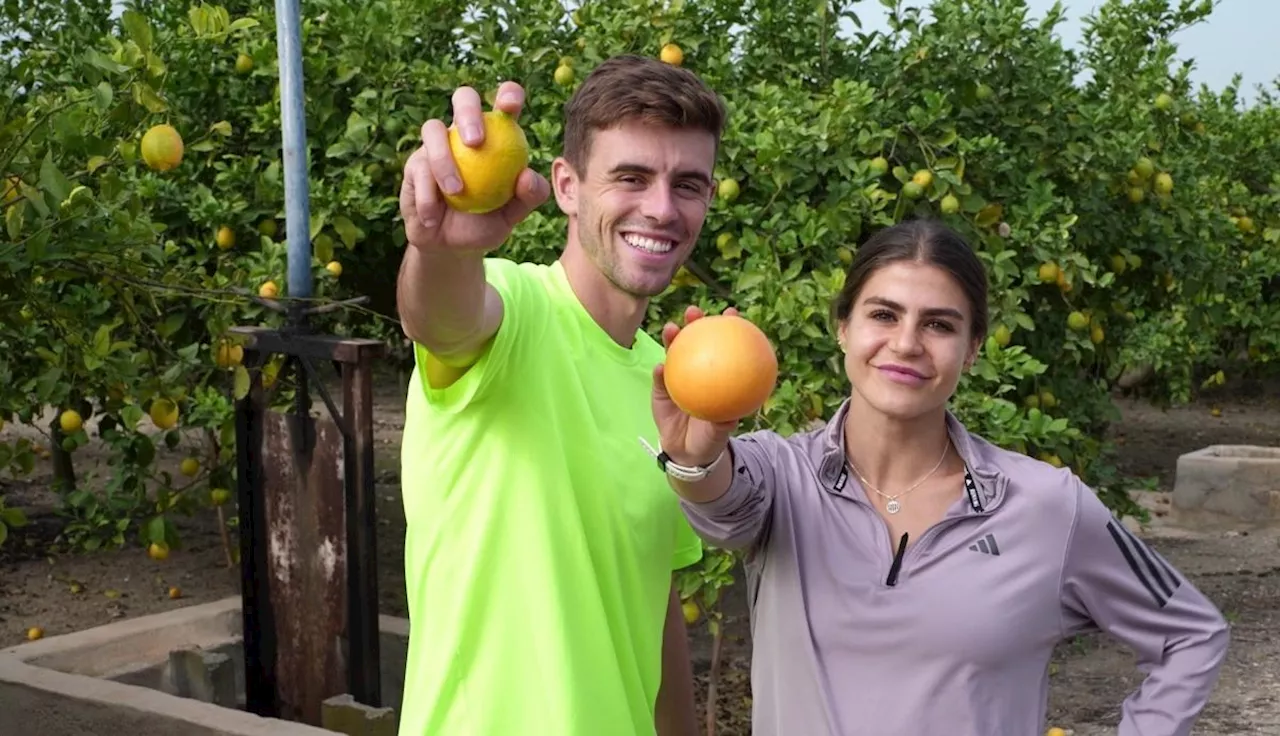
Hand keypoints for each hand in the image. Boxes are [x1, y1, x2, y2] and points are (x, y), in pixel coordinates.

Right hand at [399, 81, 549, 253]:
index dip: (509, 94)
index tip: (510, 105)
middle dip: (468, 111)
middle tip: (476, 141)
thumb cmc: (485, 224)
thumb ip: (529, 196)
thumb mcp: (512, 215)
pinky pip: (418, 169)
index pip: (504, 105)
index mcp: (496, 135)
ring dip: (444, 160)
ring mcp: (436, 145)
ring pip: (433, 130)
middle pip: (463, 98)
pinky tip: (433, 216)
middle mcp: (463, 133)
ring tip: (456, 192)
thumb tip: (528, 175)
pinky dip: (428, 195)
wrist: (450, 246)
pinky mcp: (414, 164)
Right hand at [652, 305, 741, 467]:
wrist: (687, 452)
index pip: (723, 345)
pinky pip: (659, 379)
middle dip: (694, 322)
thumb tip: (735, 413)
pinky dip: (659, 372)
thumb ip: (725, 422)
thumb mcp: (720, 432)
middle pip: (695, 340)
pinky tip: (660, 368)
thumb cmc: (709, 438)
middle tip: (694, 312)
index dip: (728, 327)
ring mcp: (676, 377)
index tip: (732, 313)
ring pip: (673, 352)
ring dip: (671, 338)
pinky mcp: (659, 389)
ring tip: (671, 328)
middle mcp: (696, 370)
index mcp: (716, 374)